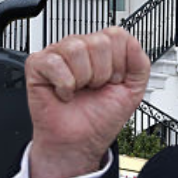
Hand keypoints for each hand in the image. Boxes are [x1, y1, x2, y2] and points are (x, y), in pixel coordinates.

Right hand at [24, 26, 150, 177]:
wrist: (79, 142)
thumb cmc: (100, 118)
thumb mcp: (133, 91)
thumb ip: (140, 64)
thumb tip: (133, 42)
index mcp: (102, 50)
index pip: (116, 35)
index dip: (119, 63)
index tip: (113, 81)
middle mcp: (79, 47)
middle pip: (98, 42)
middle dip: (101, 74)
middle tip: (94, 88)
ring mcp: (58, 54)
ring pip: (76, 49)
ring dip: (82, 79)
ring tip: (79, 90)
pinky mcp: (37, 64)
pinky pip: (54, 63)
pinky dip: (63, 85)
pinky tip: (64, 93)